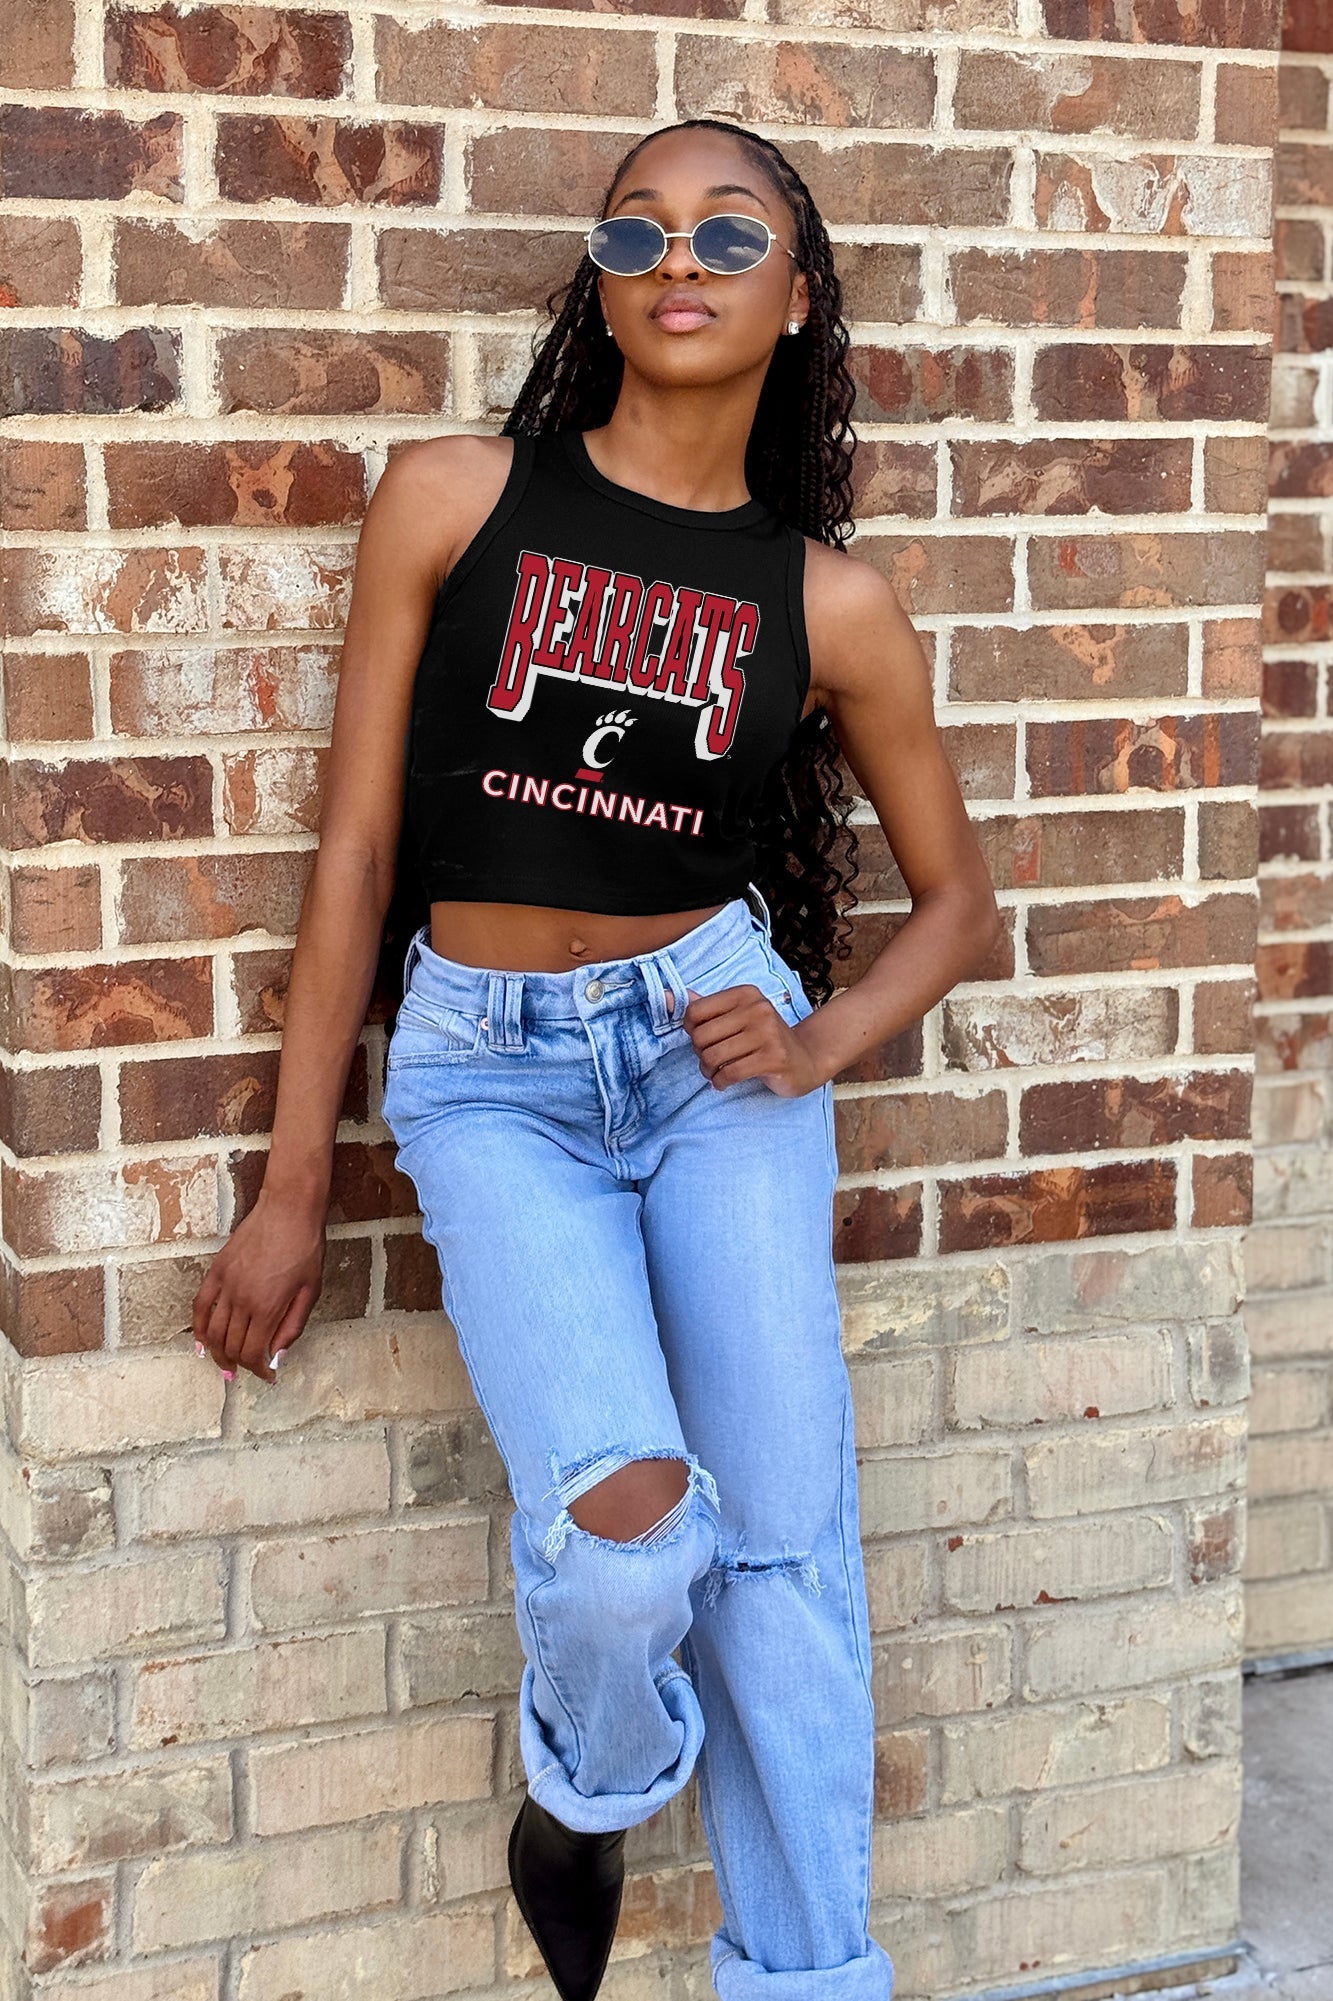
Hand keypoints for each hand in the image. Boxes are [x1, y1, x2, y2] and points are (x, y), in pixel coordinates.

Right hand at [190, 1185, 325, 1384]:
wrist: (289, 1209)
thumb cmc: (306, 1247)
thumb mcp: (311, 1290)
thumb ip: (293, 1326)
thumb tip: (277, 1355)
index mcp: (268, 1307)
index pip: (253, 1352)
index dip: (258, 1369)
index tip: (266, 1375)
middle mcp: (242, 1299)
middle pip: (231, 1345)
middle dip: (238, 1365)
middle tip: (246, 1372)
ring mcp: (226, 1284)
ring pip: (212, 1331)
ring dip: (216, 1353)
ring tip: (224, 1365)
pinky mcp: (217, 1270)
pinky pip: (199, 1305)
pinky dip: (197, 1327)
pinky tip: (201, 1342)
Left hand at [682, 983, 822, 1097]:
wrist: (805, 1058)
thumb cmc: (763, 1038)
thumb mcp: (736, 1016)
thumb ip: (702, 1006)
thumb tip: (665, 996)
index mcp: (745, 994)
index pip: (695, 1011)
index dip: (691, 1031)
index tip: (704, 1040)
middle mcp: (757, 1009)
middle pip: (701, 1036)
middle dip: (700, 1054)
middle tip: (710, 1061)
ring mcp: (767, 1033)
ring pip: (713, 1056)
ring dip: (708, 1071)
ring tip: (716, 1073)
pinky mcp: (773, 1058)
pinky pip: (730, 1073)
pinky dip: (720, 1082)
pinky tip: (724, 1082)